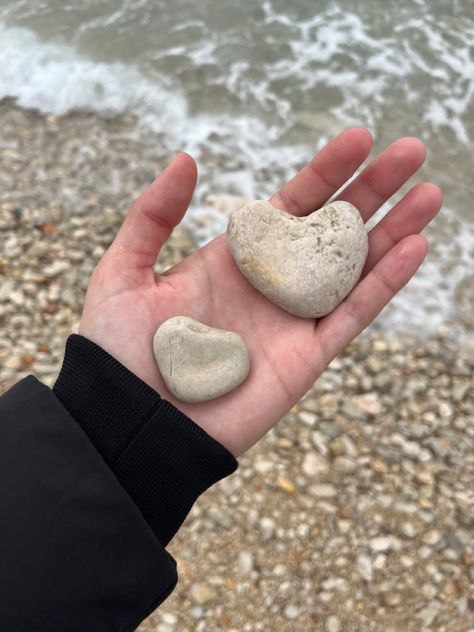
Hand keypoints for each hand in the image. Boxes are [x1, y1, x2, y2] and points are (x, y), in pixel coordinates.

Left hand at [79, 129, 441, 455]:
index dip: (326, 172)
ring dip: (393, 232)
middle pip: (332, 229)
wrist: (134, 421)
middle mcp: (270, 284)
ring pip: (354, 268)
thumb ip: (153, 215)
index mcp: (234, 258)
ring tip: (428, 195)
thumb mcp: (124, 271)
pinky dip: (384, 284)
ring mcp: (292, 320)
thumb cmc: (120, 349)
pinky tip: (413, 248)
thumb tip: (187, 159)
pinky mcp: (306, 359)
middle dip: (372, 190)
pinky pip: (352, 316)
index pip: (290, 204)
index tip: (359, 138)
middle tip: (411, 153)